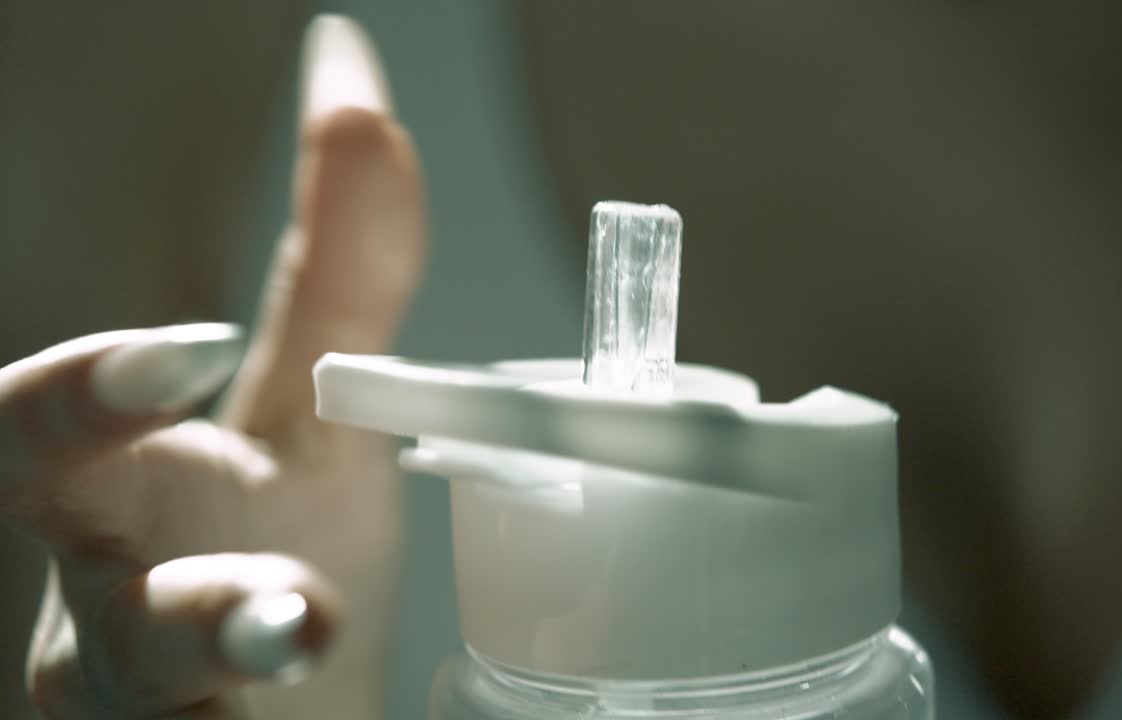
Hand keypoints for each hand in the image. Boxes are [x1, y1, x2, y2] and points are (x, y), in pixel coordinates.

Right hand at [0, 15, 424, 718]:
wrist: (280, 711)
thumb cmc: (276, 554)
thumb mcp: (314, 415)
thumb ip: (338, 268)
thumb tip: (351, 77)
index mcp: (111, 509)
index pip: (42, 441)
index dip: (85, 398)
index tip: (187, 351)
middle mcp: (107, 626)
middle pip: (99, 621)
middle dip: (173, 600)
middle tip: (282, 590)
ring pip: (163, 713)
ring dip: (243, 678)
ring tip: (311, 642)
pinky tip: (324, 700)